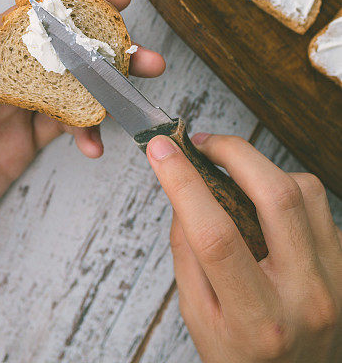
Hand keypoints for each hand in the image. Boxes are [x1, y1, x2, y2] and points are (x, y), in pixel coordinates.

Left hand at [0, 0, 163, 285]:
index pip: (22, 25)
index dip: (66, 9)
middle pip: (54, 55)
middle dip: (99, 48)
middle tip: (141, 49)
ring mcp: (9, 117)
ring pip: (65, 89)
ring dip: (102, 88)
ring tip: (136, 92)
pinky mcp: (18, 149)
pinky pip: (60, 129)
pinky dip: (84, 131)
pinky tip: (95, 145)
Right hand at [146, 133, 341, 362]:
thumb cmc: (244, 358)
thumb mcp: (199, 319)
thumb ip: (187, 255)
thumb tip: (182, 192)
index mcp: (257, 320)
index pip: (217, 236)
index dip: (184, 183)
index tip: (161, 152)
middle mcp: (305, 297)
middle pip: (276, 196)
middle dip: (232, 152)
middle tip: (202, 144)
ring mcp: (333, 278)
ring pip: (304, 189)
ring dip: (261, 167)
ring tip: (231, 169)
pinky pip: (317, 204)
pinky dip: (285, 188)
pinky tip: (261, 200)